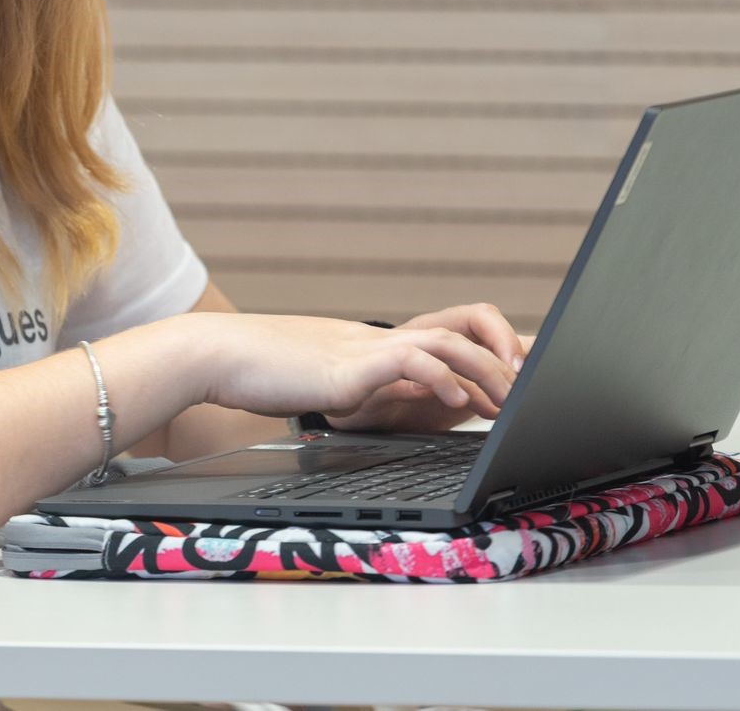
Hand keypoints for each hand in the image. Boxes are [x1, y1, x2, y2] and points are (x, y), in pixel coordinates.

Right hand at [190, 310, 518, 426]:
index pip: (438, 338)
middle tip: (526, 394)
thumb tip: (368, 407)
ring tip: (508, 400)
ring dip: (483, 370)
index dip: (479, 356)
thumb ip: (349, 391)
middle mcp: (371, 340)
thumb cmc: (254, 375)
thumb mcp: (315, 384)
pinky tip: (456, 399)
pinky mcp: (346, 369)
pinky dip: (438, 378)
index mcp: (367, 346)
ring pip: (442, 342)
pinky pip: (406, 361)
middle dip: (498, 363)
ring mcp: (360, 350)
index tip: (507, 385)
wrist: (213, 355)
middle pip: (455, 332)